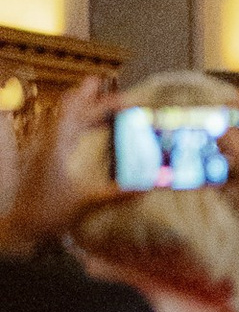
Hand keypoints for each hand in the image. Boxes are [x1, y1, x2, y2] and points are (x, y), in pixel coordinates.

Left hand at [0, 74, 112, 251]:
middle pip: (67, 109)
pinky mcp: (42, 160)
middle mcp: (48, 142)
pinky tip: (81, 132)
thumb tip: (145, 188)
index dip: (102, 103)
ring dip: (77, 108)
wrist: (20, 227)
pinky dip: (72, 125)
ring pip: (61, 119)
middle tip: (101, 83)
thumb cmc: (48, 212)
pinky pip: (59, 133)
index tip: (125, 100)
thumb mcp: (85, 202)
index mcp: (57, 145)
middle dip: (86, 95)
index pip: (80, 113)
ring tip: (91, 99)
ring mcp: (43, 150)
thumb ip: (115, 193)